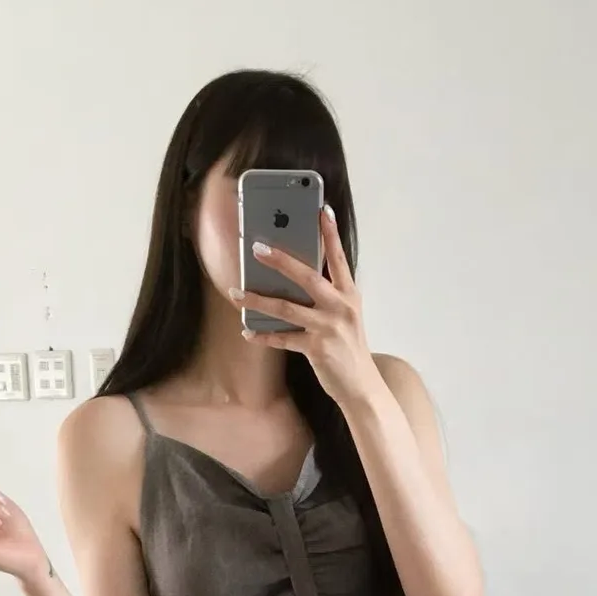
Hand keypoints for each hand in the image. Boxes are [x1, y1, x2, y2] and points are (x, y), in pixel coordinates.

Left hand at [228, 207, 381, 407]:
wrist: (361, 385)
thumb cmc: (349, 346)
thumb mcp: (346, 315)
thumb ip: (328, 295)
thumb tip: (295, 278)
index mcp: (349, 294)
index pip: (339, 258)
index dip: (331, 234)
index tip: (322, 211)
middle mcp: (340, 307)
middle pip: (307, 277)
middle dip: (280, 260)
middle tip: (257, 248)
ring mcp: (328, 328)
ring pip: (286, 308)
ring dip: (257, 300)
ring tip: (236, 292)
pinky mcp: (316, 348)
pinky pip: (283, 339)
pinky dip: (263, 337)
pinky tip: (247, 332)